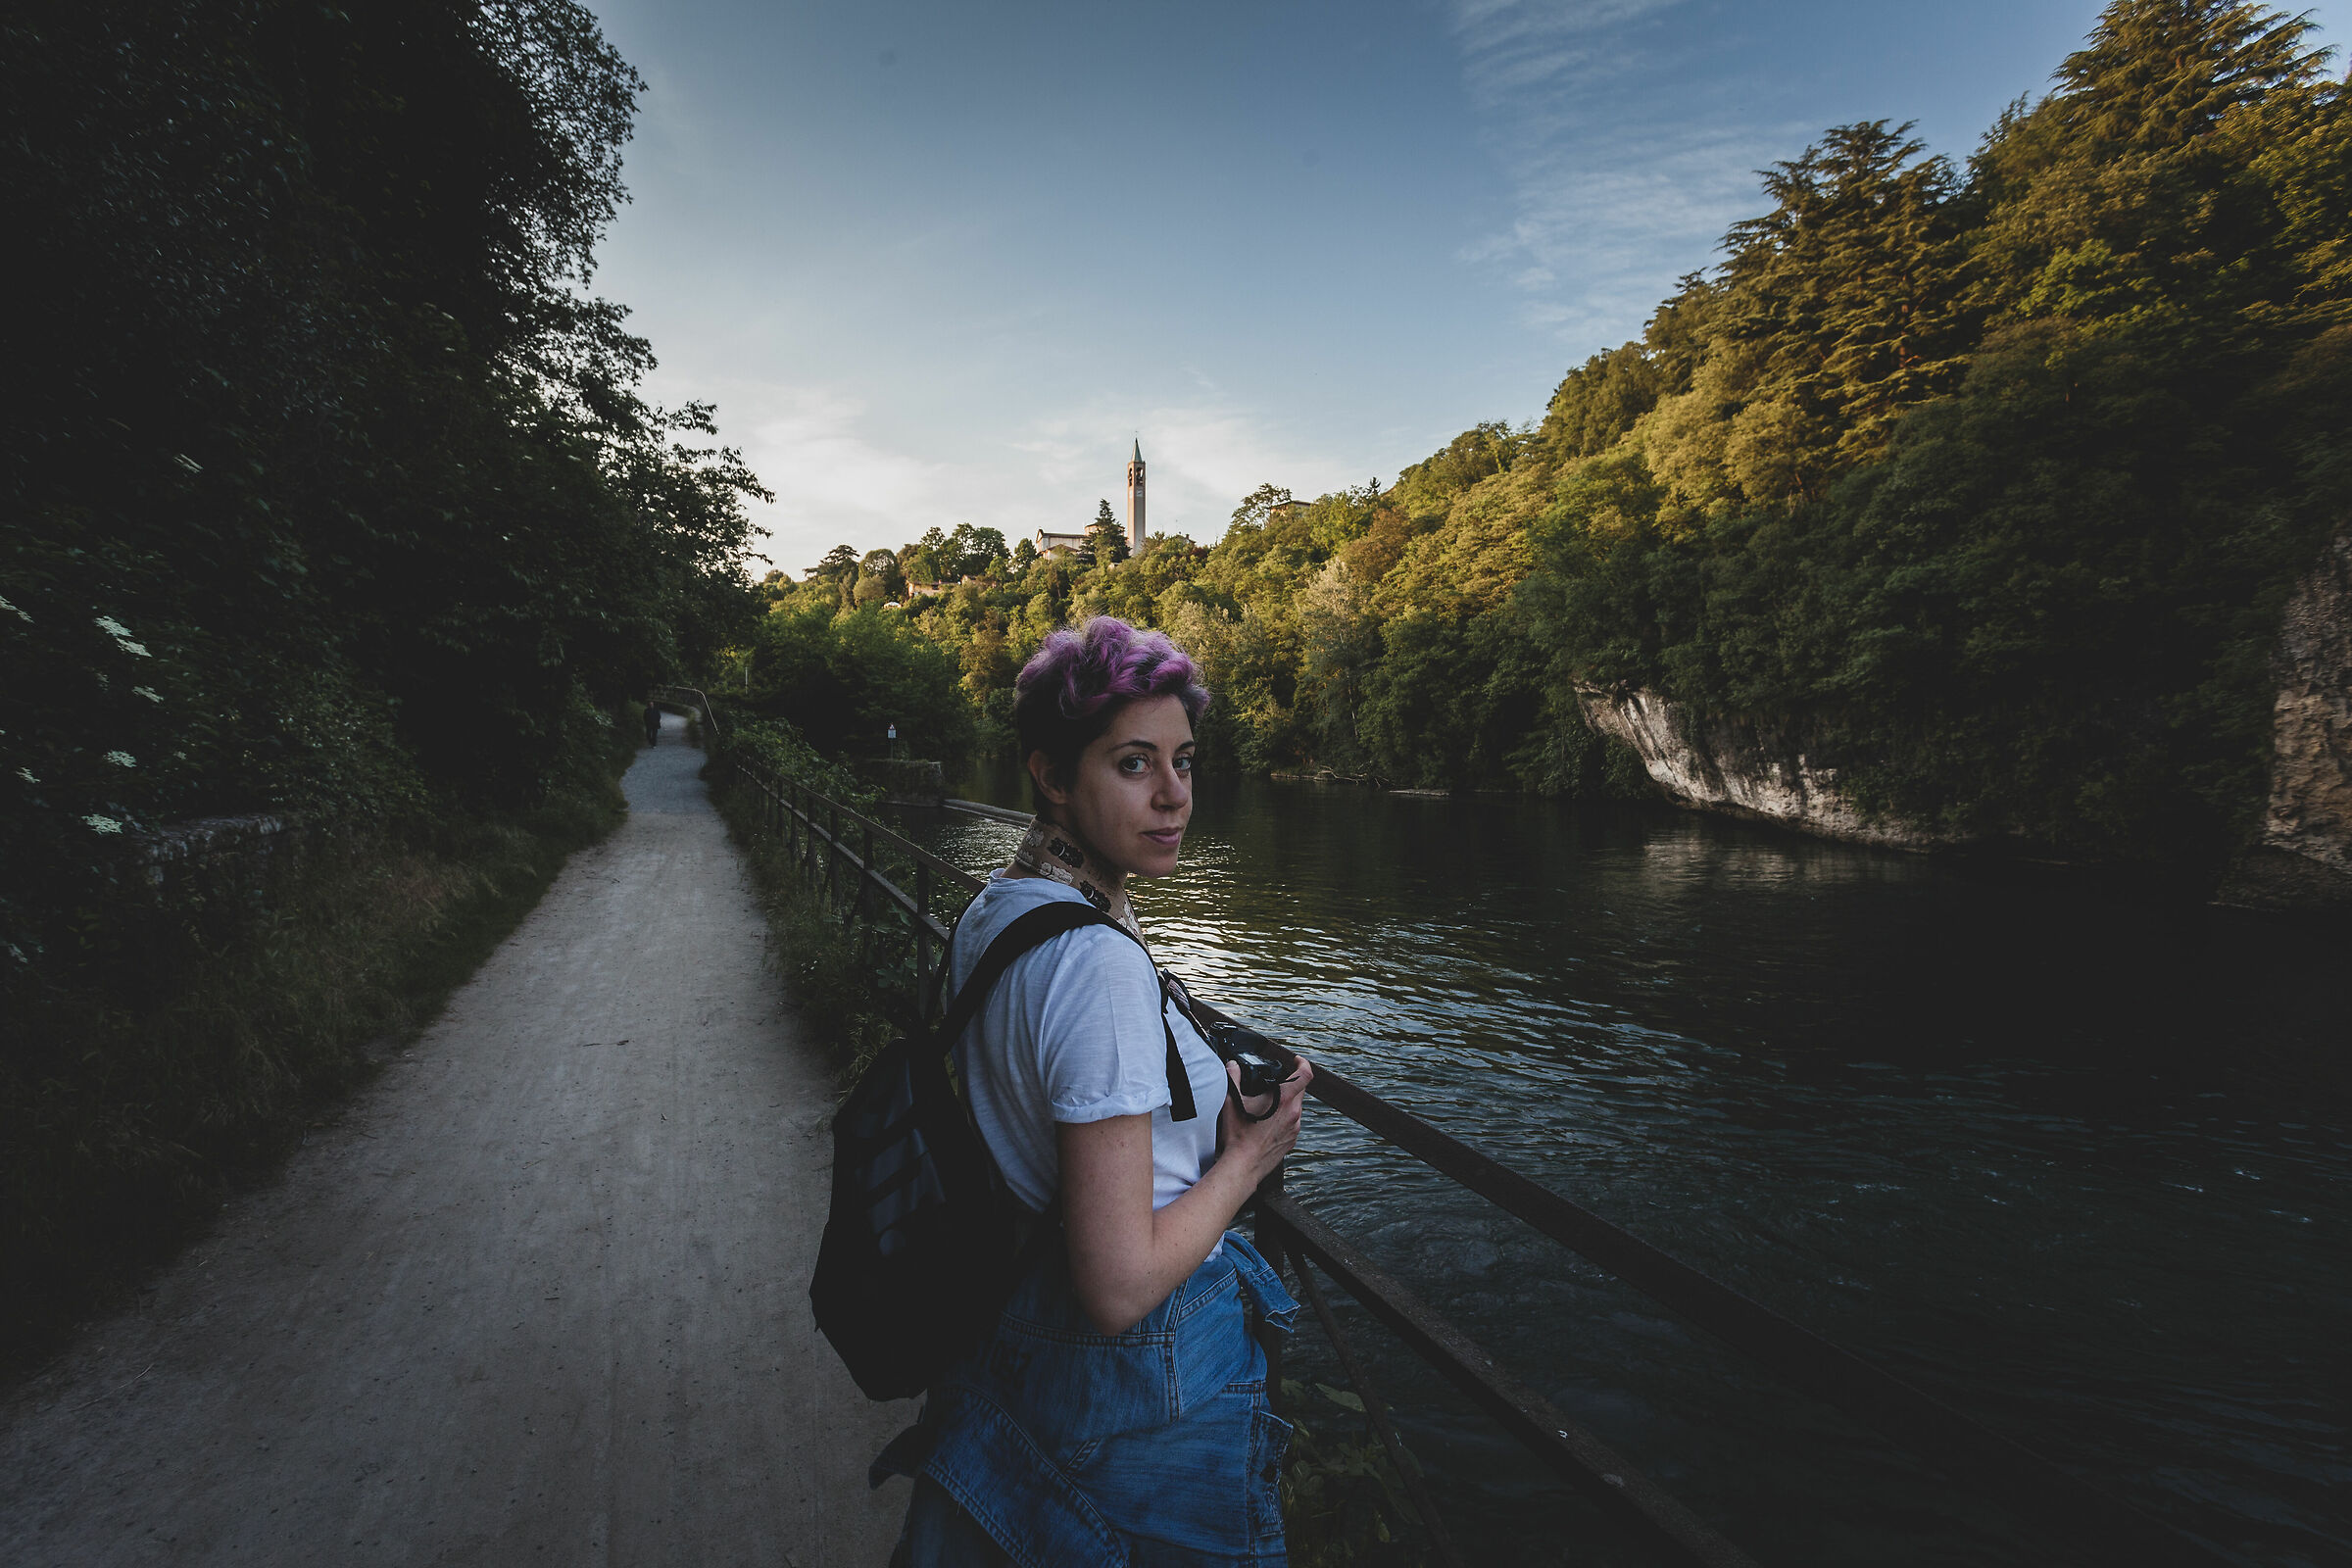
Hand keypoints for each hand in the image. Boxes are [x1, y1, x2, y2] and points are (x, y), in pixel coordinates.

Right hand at [1218, 1053, 1312, 1186]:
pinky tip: (1268, 1122)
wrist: (1243, 1165)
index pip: (1305, 1075)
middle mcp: (1294, 1114)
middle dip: (1290, 1083)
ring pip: (1297, 1107)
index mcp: (1283, 1100)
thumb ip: (1233, 1077)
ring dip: (1286, 1102)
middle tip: (1274, 1083)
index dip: (1303, 1063)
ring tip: (1268, 1105)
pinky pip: (1293, 1123)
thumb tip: (1232, 1065)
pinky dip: (1284, 1118)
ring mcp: (1295, 1129)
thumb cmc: (1238, 1136)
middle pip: (1300, 1090)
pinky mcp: (1291, 1141)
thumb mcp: (1231, 1101)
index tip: (1296, 1060)